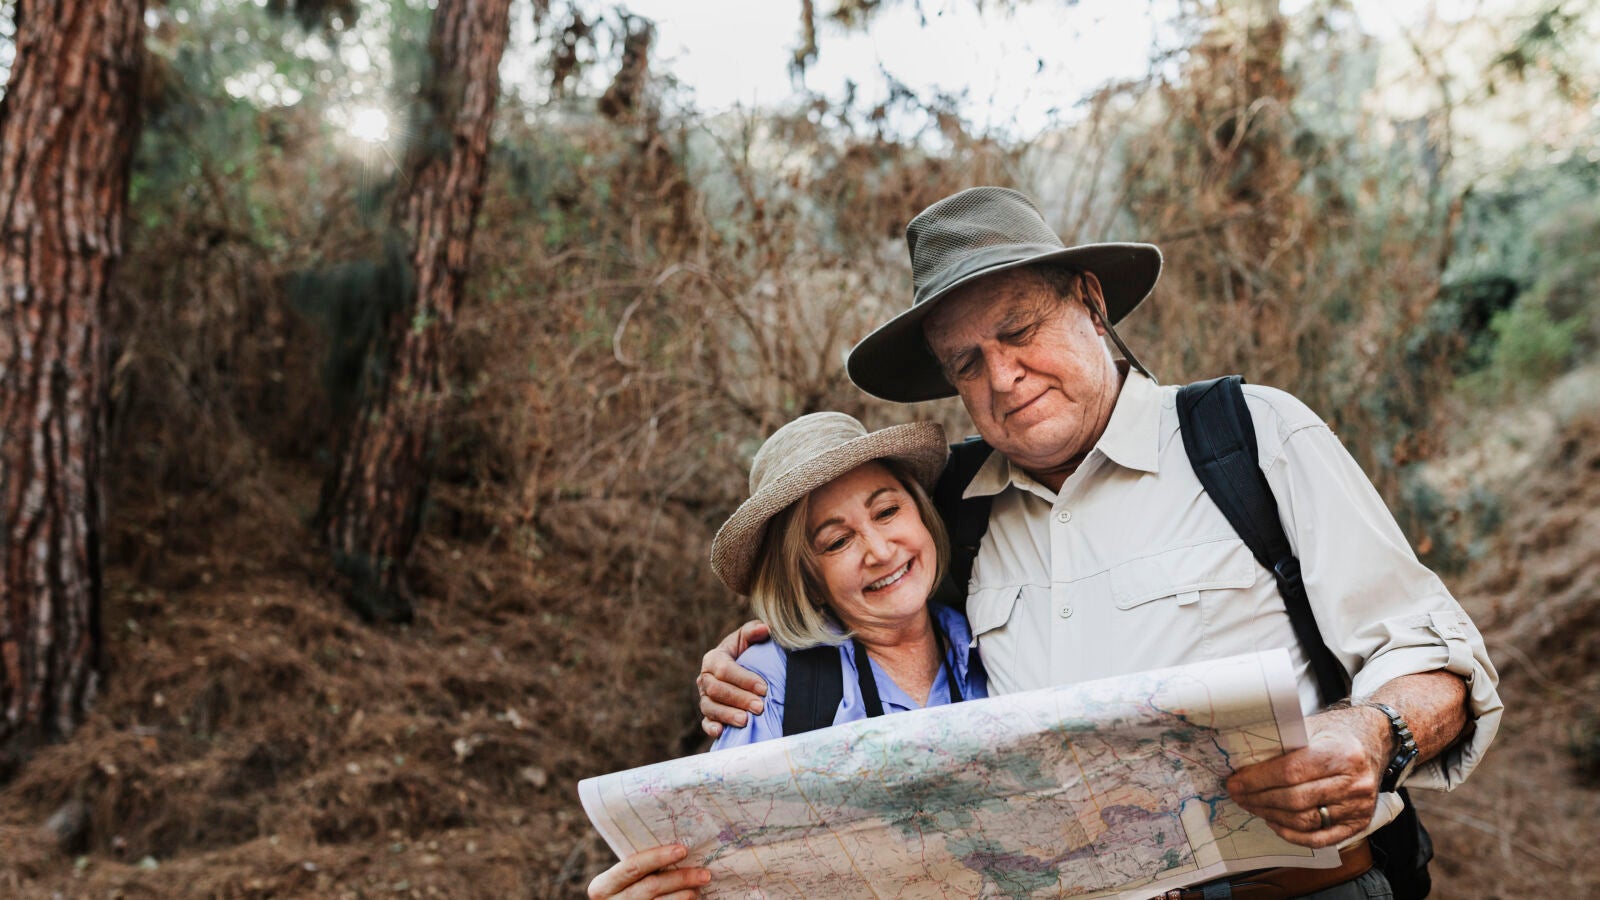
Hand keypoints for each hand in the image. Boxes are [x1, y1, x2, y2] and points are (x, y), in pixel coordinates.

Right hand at [587, 844, 709, 899]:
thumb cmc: (624, 890)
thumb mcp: (622, 881)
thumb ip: (640, 869)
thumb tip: (678, 850)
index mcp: (602, 886)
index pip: (632, 866)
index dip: (658, 857)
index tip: (682, 850)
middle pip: (651, 886)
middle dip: (680, 878)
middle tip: (704, 873)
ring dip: (684, 895)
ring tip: (700, 887)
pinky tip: (691, 899)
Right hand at [697, 620, 769, 737]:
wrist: (742, 668)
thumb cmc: (747, 651)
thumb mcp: (749, 638)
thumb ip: (754, 631)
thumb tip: (764, 630)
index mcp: (713, 658)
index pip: (724, 669)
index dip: (743, 679)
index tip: (763, 688)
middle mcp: (705, 678)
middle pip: (716, 690)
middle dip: (738, 698)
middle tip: (759, 707)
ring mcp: (705, 697)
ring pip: (709, 707)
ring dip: (727, 714)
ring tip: (745, 721)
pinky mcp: (708, 713)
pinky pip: (705, 722)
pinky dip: (711, 727)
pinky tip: (722, 732)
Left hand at [1225, 706, 1388, 847]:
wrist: (1375, 741)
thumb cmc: (1338, 732)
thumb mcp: (1311, 727)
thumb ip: (1283, 743)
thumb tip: (1244, 761)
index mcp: (1341, 753)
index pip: (1291, 771)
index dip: (1258, 779)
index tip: (1236, 781)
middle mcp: (1355, 782)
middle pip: (1295, 799)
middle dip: (1259, 798)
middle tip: (1238, 794)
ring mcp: (1359, 807)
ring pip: (1304, 820)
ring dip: (1271, 815)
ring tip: (1252, 805)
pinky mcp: (1358, 824)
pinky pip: (1320, 839)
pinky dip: (1292, 834)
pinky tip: (1274, 822)